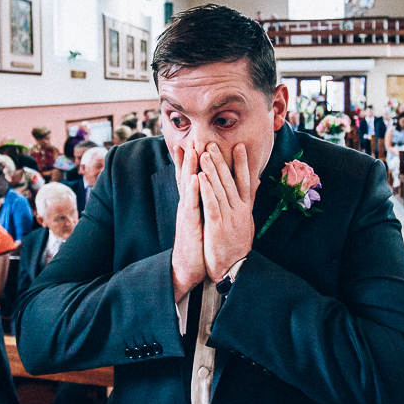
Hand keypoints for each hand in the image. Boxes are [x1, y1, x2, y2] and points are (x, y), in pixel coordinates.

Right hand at [171, 144, 205, 301]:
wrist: (189, 268)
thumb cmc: (199, 244)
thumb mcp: (206, 220)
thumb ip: (209, 204)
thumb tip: (216, 192)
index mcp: (193, 203)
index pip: (192, 177)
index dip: (192, 160)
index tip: (193, 141)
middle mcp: (188, 205)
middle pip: (186, 176)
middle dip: (189, 156)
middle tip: (191, 136)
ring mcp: (187, 214)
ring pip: (187, 186)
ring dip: (189, 167)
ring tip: (192, 150)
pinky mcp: (189, 225)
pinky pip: (191, 205)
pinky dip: (193, 191)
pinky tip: (195, 178)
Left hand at [198, 143, 255, 282]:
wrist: (234, 270)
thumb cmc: (238, 245)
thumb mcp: (248, 221)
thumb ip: (250, 200)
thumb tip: (256, 181)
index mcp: (245, 209)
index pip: (245, 181)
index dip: (242, 163)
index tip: (239, 146)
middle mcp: (239, 211)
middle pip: (230, 182)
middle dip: (221, 161)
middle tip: (213, 143)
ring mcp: (229, 219)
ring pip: (220, 190)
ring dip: (212, 171)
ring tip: (205, 153)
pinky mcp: (218, 228)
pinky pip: (212, 206)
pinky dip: (206, 191)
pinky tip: (200, 178)